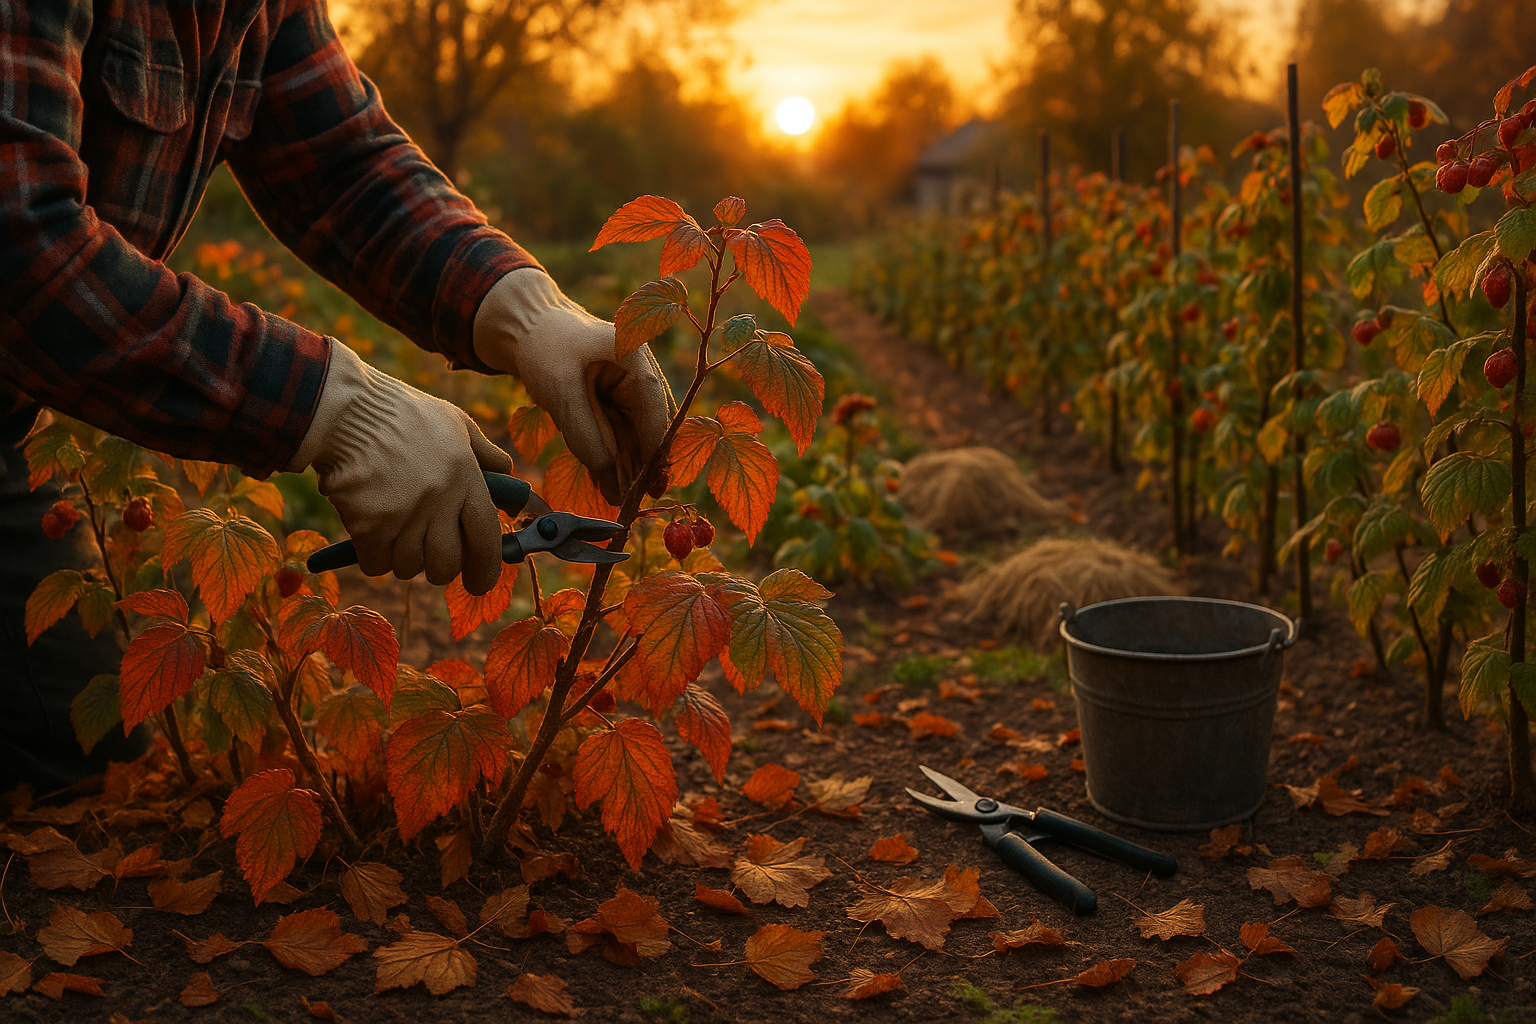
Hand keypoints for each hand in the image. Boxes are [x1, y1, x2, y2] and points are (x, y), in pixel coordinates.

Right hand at [288, 340, 510, 594]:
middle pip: (447, 564)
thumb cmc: (401, 414)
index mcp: (466, 476)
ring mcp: (404, 515)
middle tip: (427, 556)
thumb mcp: (454, 422)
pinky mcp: (369, 525)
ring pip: (409, 568)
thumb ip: (484, 452)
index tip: (479, 584)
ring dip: (402, 559)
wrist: (344, 410)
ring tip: (393, 531)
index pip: (486, 538)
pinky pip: (377, 565)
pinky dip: (373, 557)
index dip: (486, 568)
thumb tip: (508, 472)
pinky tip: (368, 532)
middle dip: (438, 569)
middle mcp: (440, 500)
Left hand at [473, 268, 675, 503]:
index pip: (652, 402)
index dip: (655, 443)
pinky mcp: (615, 401)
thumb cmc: (543, 349)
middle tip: (644, 497)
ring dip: (631, 464)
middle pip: (651, 421)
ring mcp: (628, 387)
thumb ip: (584, 430)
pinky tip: (612, 485)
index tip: (652, 477)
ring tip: (624, 498)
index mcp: (632, 352)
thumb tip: (609, 470)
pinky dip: (615, 457)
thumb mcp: (559, 389)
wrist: (526, 331)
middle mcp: (639, 370)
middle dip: (646, 460)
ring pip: (636, 432)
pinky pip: (620, 433)